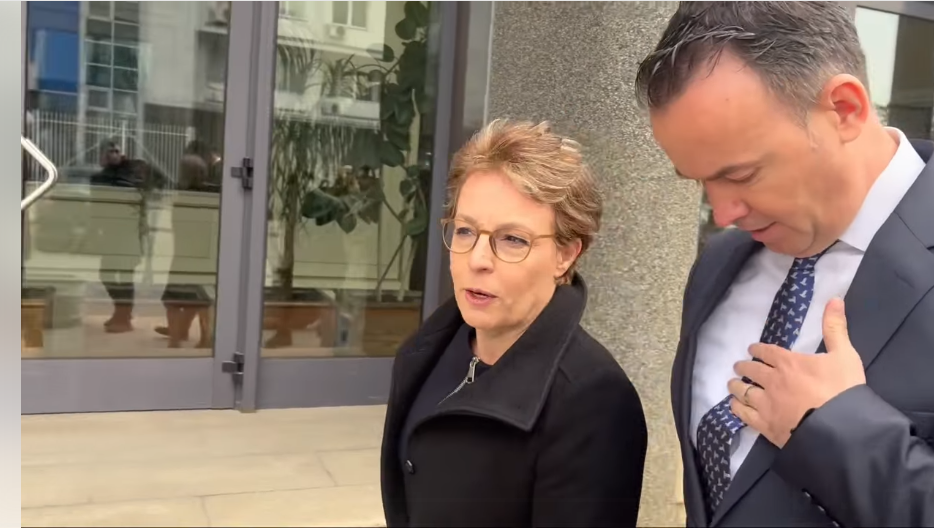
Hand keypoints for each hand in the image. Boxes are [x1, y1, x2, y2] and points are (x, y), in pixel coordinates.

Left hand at [728, 298, 866, 446]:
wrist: (840, 429)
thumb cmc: (843, 390)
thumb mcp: (845, 355)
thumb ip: (835, 328)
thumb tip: (834, 299)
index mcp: (788, 363)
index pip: (767, 352)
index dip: (758, 350)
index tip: (751, 349)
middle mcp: (772, 381)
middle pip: (751, 371)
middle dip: (744, 367)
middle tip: (738, 367)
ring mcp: (766, 404)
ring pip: (743, 392)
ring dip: (736, 387)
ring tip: (732, 384)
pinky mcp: (765, 426)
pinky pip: (744, 415)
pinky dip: (737, 409)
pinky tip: (734, 407)